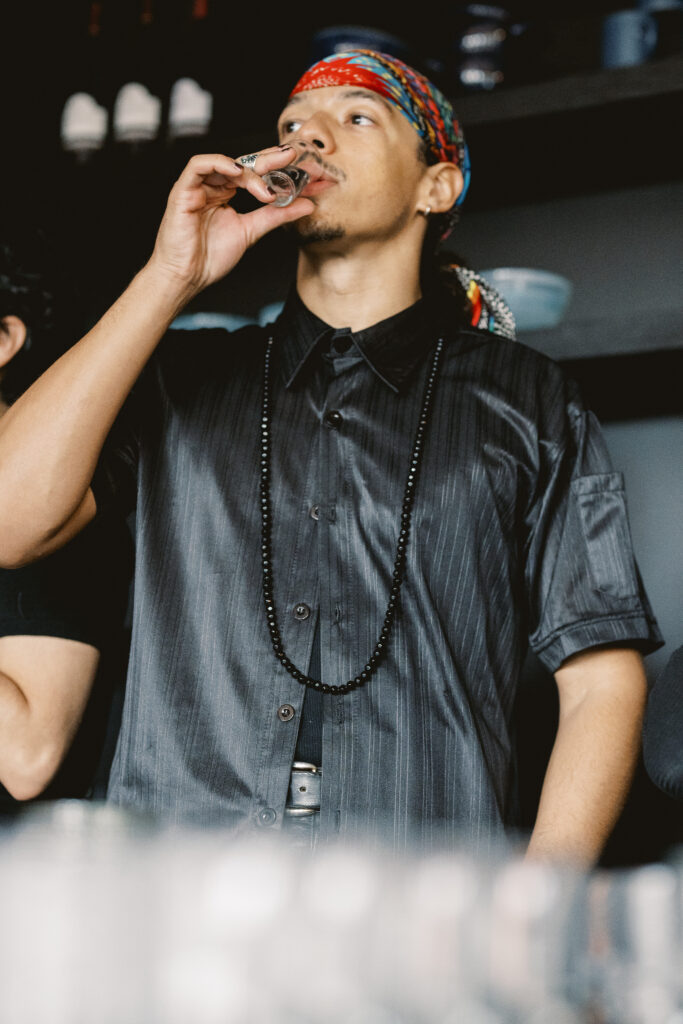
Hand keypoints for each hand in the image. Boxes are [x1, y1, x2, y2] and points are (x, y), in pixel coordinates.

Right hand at [148, 146, 314, 295]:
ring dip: (249, 172)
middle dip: (269, 160)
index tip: (301, 166)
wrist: (186, 277)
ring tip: (266, 189)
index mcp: (226, 193)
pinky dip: (219, 164)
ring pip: (225, 164)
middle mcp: (213, 186)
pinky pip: (198, 165)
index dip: (277, 167)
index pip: (254, 171)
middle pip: (243, 163)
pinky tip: (238, 172)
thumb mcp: (252, 231)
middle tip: (291, 159)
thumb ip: (277, 215)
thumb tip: (307, 204)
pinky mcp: (183, 190)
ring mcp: (198, 186)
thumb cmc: (210, 257)